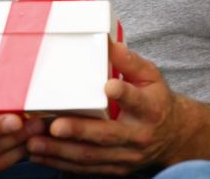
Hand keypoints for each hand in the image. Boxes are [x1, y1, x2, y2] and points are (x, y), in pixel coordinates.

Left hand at [25, 41, 181, 174]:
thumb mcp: (151, 77)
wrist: (174, 136)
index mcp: (149, 109)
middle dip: (79, 131)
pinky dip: (61, 163)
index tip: (108, 87)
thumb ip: (130, 62)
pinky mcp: (115, 168)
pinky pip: (86, 169)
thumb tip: (108, 43)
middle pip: (107, 135)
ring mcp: (126, 155)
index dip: (123, 94)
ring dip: (61, 151)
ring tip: (35, 143)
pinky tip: (41, 156)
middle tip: (54, 126)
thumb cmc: (156, 100)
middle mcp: (138, 135)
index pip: (136, 100)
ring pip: (91, 156)